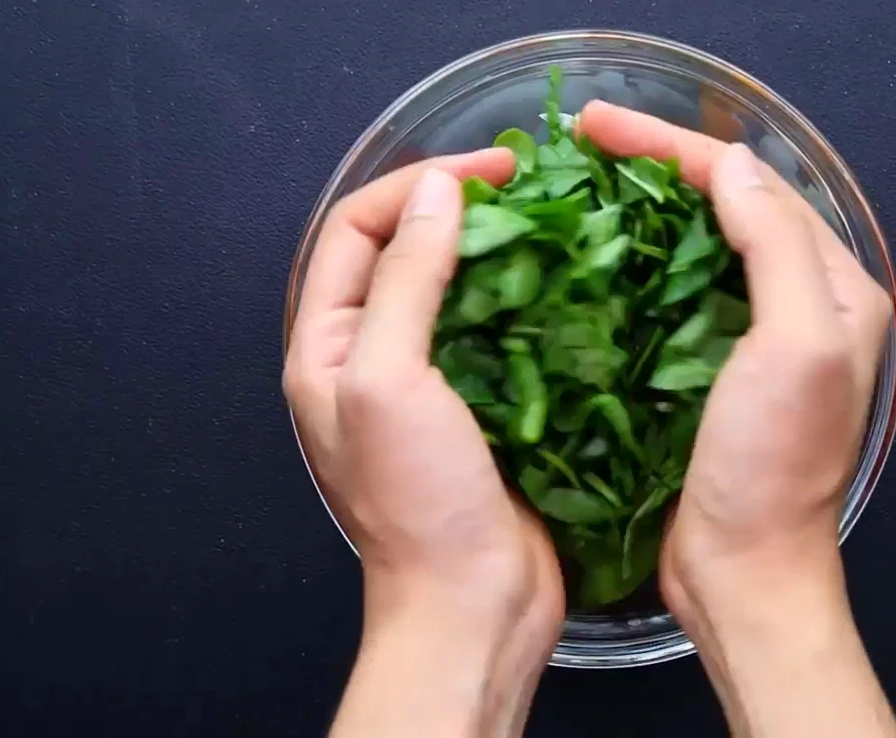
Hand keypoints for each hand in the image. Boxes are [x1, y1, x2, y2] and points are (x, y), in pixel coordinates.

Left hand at [284, 151, 564, 736]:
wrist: (472, 604)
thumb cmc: (419, 502)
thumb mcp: (390, 378)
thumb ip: (406, 279)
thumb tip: (438, 192)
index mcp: (327, 346)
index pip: (358, 229)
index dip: (418, 185)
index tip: (491, 169)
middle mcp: (371, 356)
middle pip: (405, 250)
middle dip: (460, 208)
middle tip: (528, 186)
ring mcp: (429, 383)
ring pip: (457, 288)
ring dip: (498, 252)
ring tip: (552, 226)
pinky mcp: (483, 407)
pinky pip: (499, 333)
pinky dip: (528, 301)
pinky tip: (568, 288)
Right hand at [579, 102, 895, 736]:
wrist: (744, 572)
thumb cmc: (774, 469)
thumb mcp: (795, 347)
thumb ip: (774, 246)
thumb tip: (732, 167)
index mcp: (834, 289)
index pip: (754, 187)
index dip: (675, 146)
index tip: (600, 126)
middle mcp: (801, 305)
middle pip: (727, 206)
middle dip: (657, 164)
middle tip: (584, 141)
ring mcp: (754, 340)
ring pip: (698, 246)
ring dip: (643, 209)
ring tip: (582, 183)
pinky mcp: (711, 373)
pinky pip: (673, 297)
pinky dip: (635, 267)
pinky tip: (593, 259)